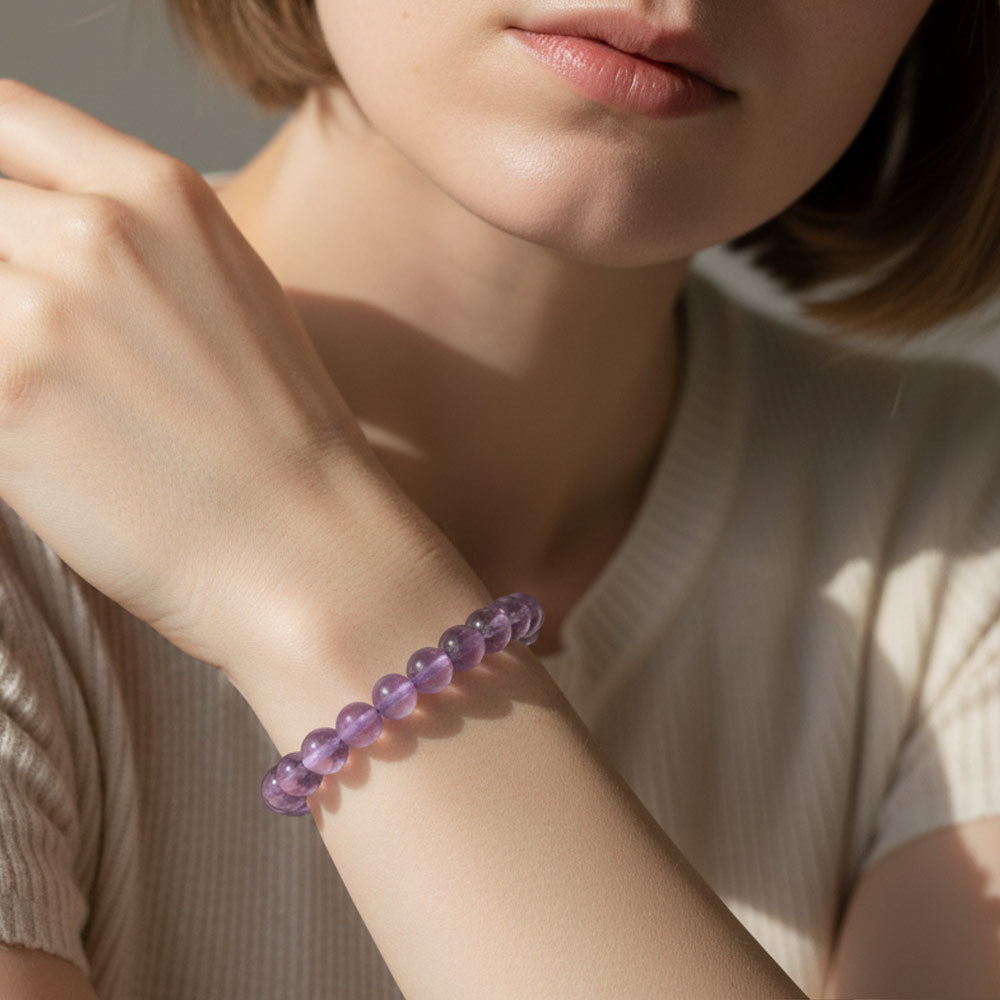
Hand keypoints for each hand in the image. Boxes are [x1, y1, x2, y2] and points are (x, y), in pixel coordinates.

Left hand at [0, 80, 406, 672]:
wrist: (309, 549)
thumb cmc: (278, 440)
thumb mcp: (225, 293)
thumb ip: (123, 238)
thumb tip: (32, 233)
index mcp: (160, 191)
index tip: (1, 243)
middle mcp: (99, 230)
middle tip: (27, 338)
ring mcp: (45, 310)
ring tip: (35, 390)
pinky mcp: (4, 396)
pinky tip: (28, 434)